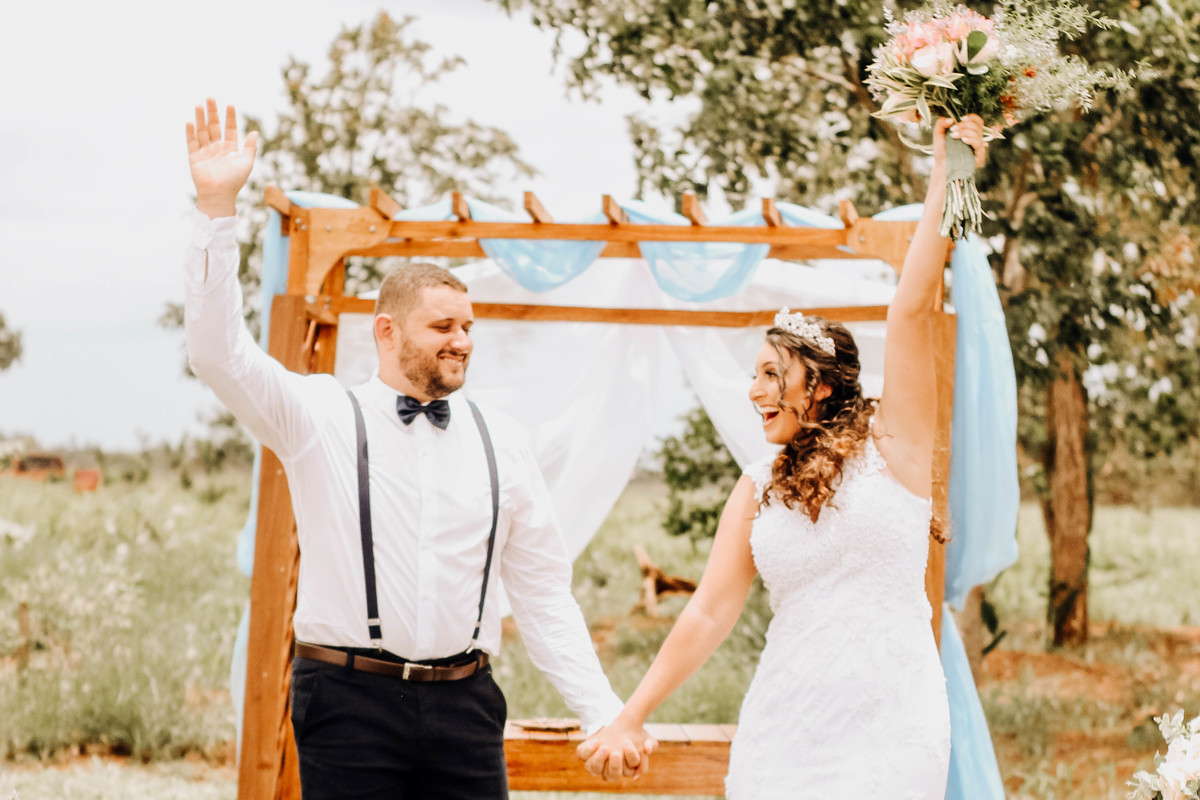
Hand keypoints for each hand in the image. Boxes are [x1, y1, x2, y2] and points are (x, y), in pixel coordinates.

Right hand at [185, 98, 258, 218]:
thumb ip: (250, 148)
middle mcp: (217, 149)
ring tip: (199, 105)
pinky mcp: (195, 157)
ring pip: (202, 131)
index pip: (229, 129)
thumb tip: (255, 132)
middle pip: (214, 127)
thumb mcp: (246, 163)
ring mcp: (205, 152)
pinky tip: (190, 121)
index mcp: (230, 149)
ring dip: (200, 118)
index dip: (230, 118)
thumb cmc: (234, 181)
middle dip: (212, 113)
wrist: (219, 194)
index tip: (230, 105)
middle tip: (210, 98)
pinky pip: (192, 142)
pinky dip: (190, 132)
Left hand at [575, 718, 658, 781]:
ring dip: (599, 759)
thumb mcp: (645, 737)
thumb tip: (647, 749)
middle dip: (614, 766)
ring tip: (605, 747)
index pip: (628, 771)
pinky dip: (588, 750)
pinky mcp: (585, 752)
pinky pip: (583, 755)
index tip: (628, 743)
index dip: (630, 759)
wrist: (618, 724)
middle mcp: (609, 769)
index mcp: (625, 769)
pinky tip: (597, 741)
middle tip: (616, 753)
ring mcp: (596, 762)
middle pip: (611, 775)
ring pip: (594, 768)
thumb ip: (651, 744)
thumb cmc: (633, 735)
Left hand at [932, 114, 986, 168]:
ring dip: (964, 131)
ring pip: (977, 133)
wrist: (942, 166)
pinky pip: (978, 143)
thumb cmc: (942, 151)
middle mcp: (977, 139)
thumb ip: (941, 123)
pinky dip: (971, 139)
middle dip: (964, 125)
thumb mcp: (938, 134)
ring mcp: (979, 147)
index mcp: (970, 133)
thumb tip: (951, 119)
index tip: (961, 118)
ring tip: (953, 136)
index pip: (978, 121)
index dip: (971, 117)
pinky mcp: (980, 156)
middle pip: (977, 125)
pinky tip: (963, 140)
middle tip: (952, 129)